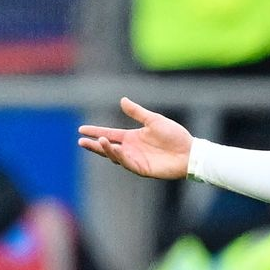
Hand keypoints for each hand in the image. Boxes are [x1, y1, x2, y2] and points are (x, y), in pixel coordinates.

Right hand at [77, 97, 193, 179]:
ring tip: (98, 141)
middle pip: (107, 147)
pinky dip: (119, 156)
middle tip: (80, 141)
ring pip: (115, 156)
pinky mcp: (142, 169)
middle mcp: (131, 149)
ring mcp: (135, 160)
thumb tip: (122, 100)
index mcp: (132, 137)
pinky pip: (127, 163)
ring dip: (105, 149)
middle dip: (94, 145)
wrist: (189, 151)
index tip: (81, 129)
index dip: (95, 131)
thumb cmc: (174, 135)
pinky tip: (115, 148)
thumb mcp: (154, 120)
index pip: (109, 134)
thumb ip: (137, 112)